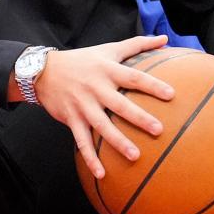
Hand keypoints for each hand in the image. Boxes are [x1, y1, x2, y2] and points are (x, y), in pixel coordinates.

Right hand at [35, 35, 173, 178]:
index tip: (171, 94)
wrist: (43, 71)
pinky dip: (90, 158)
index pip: (132, 77)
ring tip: (135, 156)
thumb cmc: (82, 60)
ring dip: (118, 141)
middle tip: (158, 129)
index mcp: (106, 70)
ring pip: (101, 125)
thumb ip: (137, 44)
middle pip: (119, 104)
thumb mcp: (108, 48)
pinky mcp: (71, 119)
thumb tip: (165, 39)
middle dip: (138, 117)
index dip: (151, 85)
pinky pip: (81, 140)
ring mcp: (82, 105)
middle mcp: (95, 88)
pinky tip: (101, 174)